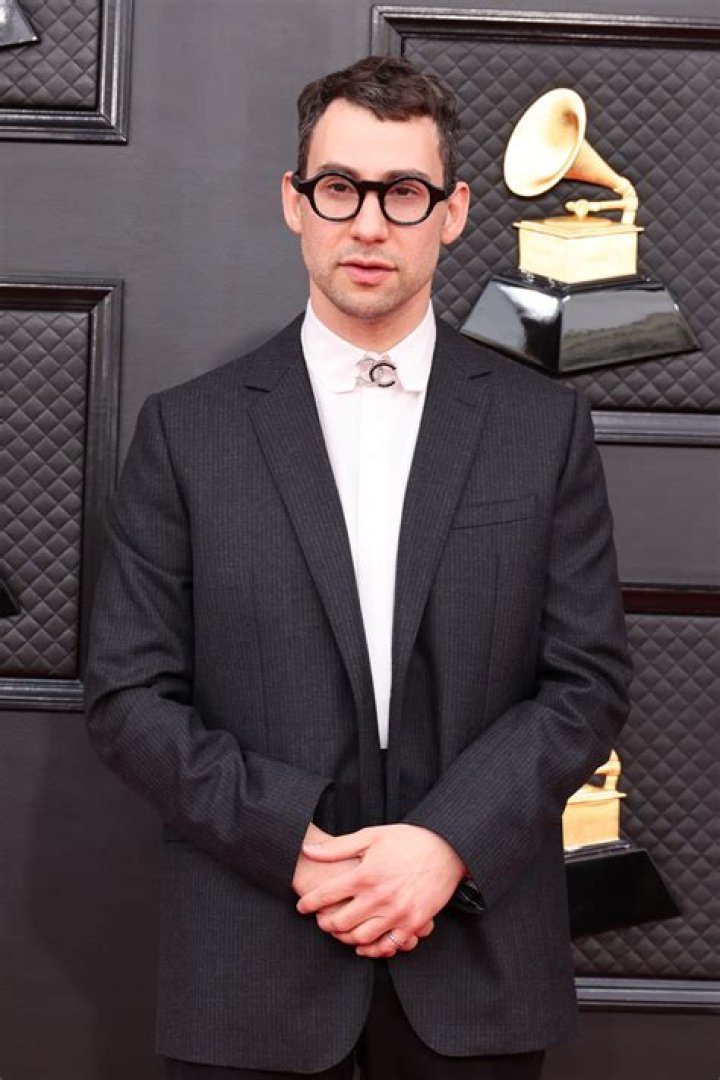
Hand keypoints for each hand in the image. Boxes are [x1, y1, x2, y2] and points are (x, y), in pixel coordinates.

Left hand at [296, 824, 465, 956]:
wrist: (447, 848)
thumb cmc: (407, 839)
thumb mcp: (370, 836)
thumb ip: (337, 847)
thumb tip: (308, 849)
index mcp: (366, 875)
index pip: (326, 895)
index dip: (309, 903)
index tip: (302, 906)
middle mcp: (379, 897)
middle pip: (340, 923)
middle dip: (324, 924)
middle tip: (320, 920)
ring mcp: (397, 913)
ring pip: (361, 938)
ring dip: (345, 938)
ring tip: (340, 931)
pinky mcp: (414, 923)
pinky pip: (388, 946)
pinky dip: (373, 949)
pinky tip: (364, 945)